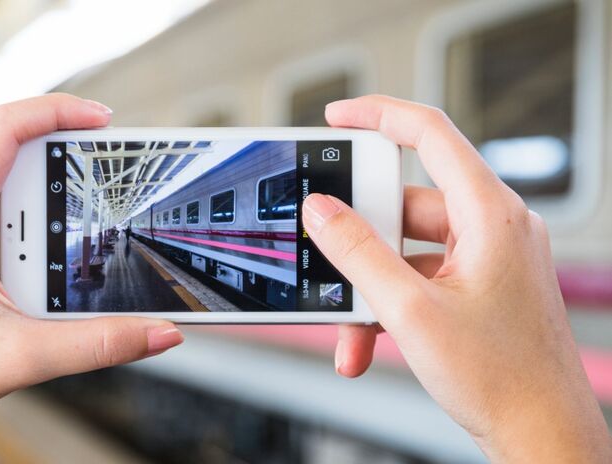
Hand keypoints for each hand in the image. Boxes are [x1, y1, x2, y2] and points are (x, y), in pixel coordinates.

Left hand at [0, 94, 183, 463]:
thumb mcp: (17, 358)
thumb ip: (96, 344)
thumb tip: (158, 331)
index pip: (5, 129)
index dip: (59, 111)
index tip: (104, 121)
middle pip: (19, 164)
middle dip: (68, 192)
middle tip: (103, 222)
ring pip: (11, 199)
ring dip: (49, 228)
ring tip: (61, 274)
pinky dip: (30, 244)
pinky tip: (40, 285)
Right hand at [304, 95, 611, 461]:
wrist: (541, 436)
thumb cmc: (502, 379)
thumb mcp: (410, 310)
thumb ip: (358, 253)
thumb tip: (323, 211)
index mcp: (491, 215)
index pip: (432, 135)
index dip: (379, 115)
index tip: (338, 118)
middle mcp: (493, 227)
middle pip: (406, 203)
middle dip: (359, 241)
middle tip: (327, 256)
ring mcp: (486, 258)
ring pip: (406, 249)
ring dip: (370, 288)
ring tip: (351, 330)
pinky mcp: (477, 286)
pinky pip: (419, 276)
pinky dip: (389, 303)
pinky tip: (369, 341)